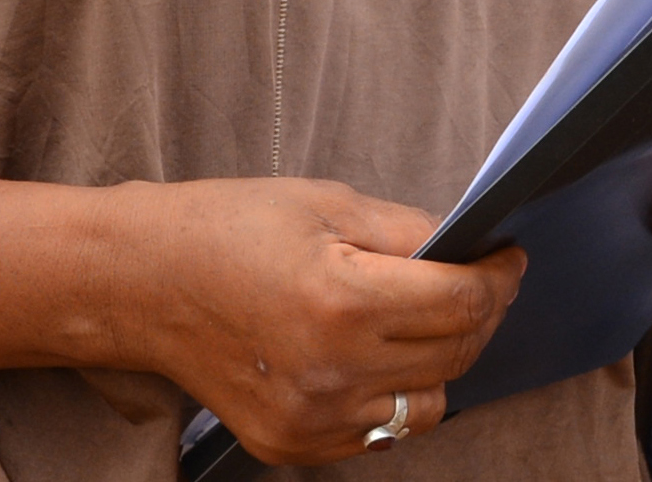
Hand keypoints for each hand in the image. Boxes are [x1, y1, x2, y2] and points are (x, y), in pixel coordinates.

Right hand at [112, 178, 522, 467]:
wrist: (142, 283)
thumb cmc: (230, 229)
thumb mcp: (328, 204)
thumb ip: (410, 232)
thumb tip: (472, 248)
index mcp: (341, 301)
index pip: (461, 302)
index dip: (499, 276)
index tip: (508, 257)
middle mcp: (330, 373)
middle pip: (455, 354)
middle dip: (482, 313)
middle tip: (480, 280)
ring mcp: (311, 420)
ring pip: (429, 406)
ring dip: (443, 361)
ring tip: (426, 320)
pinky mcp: (292, 447)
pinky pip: (381, 433)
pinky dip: (396, 397)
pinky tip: (379, 356)